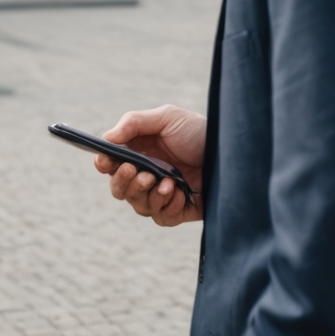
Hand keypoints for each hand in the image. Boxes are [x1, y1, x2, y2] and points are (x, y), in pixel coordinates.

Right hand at [96, 104, 206, 226]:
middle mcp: (146, 175)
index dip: (103, 164)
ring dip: (148, 195)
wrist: (231, 150)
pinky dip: (167, 207)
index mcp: (138, 152)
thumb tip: (107, 138)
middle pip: (119, 189)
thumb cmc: (198, 131)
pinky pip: (161, 218)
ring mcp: (161, 194)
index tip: (105, 162)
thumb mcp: (167, 117)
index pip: (110, 164)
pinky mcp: (178, 210)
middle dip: (124, 183)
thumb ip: (133, 122)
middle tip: (140, 172)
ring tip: (168, 181)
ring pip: (138, 205)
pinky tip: (178, 193)